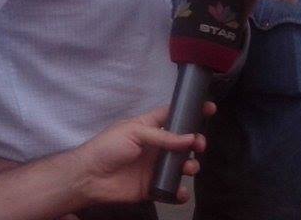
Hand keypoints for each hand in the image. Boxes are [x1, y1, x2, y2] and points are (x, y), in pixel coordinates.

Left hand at [68, 104, 212, 206]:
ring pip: (180, 166)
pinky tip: (181, 191)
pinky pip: (171, 190)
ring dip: (190, 166)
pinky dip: (179, 192)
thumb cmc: (109, 147)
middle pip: (183, 143)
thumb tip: (190, 138)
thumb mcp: (134, 132)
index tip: (210, 108)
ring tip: (189, 167)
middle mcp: (155, 146)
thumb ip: (163, 136)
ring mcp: (154, 167)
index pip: (172, 115)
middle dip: (195, 142)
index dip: (190, 111)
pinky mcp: (152, 188)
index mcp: (149, 127)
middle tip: (200, 145)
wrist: (90, 177)